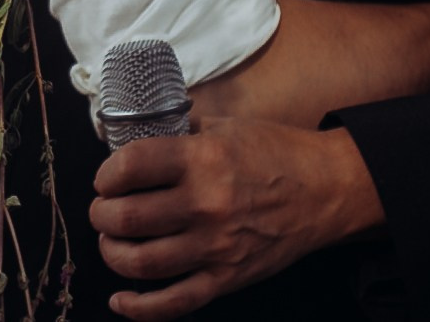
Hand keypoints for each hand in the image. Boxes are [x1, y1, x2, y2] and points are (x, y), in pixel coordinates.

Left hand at [92, 120, 384, 319]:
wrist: (327, 190)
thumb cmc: (274, 152)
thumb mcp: (224, 126)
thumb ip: (178, 130)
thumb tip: (134, 135)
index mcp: (201, 159)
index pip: (130, 167)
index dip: (107, 174)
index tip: (107, 178)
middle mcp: (206, 205)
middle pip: (127, 218)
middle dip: (101, 215)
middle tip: (103, 210)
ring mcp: (217, 247)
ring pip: (142, 263)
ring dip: (113, 253)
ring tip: (111, 241)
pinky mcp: (228, 278)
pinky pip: (176, 302)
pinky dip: (141, 307)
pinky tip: (122, 300)